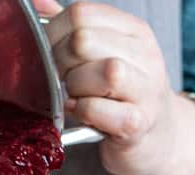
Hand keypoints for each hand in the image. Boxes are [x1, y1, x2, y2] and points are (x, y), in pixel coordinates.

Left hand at [33, 1, 194, 174]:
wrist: (159, 141)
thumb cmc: (121, 98)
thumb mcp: (103, 57)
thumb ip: (71, 30)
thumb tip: (35, 3)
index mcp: (133, 31)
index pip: (82, 13)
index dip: (53, 35)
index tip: (48, 56)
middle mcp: (145, 55)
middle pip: (85, 40)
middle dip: (60, 62)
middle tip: (61, 80)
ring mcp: (145, 90)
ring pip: (103, 71)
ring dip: (75, 87)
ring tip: (74, 96)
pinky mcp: (137, 124)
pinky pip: (98, 108)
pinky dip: (81, 111)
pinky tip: (79, 113)